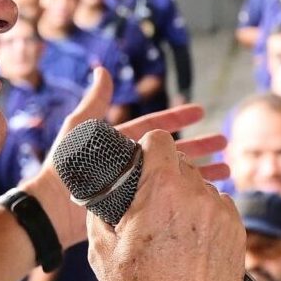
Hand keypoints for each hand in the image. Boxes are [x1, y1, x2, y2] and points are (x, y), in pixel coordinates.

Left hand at [25, 68, 229, 250]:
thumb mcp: (78, 129)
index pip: (156, 127)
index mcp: (121, 144)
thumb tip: (102, 71)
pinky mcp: (139, 208)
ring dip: (201, 171)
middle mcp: (132, 164)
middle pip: (173, 152)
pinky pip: (169, 198)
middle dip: (200, 146)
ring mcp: (137, 187)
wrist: (53, 210)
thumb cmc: (63, 167)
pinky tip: (206, 195)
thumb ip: (95, 102)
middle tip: (224, 143)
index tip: (201, 112)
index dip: (178, 119)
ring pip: (176, 175)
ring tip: (227, 172)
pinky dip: (188, 195)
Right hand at [87, 129, 245, 280]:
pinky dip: (205, 218)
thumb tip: (102, 192)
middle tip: (149, 204)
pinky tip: (190, 245)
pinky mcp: (238, 231)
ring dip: (186, 199)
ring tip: (170, 232)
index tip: (140, 164)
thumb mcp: (102, 249)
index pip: (159, 140)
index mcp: (161, 189)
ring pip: (202, 187)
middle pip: (181, 164)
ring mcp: (222, 212)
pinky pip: (219, 209)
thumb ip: (102, 208)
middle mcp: (197, 194)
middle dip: (165, 177)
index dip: (147, 150)